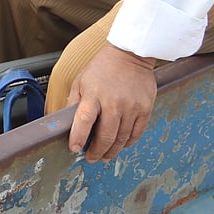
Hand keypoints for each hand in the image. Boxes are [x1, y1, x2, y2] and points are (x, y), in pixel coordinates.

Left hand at [66, 44, 155, 160]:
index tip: (74, 148)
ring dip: (112, 150)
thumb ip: (75, 102)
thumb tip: (68, 122)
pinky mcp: (145, 109)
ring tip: (105, 155)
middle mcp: (113, 103)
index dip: (78, 137)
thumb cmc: (102, 68)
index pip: (84, 121)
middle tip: (91, 158)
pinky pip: (136, 133)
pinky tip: (120, 145)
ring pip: (121, 138)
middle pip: (105, 136)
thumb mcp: (81, 81)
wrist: (130, 55)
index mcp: (94, 95)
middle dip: (97, 151)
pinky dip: (127, 143)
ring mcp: (131, 107)